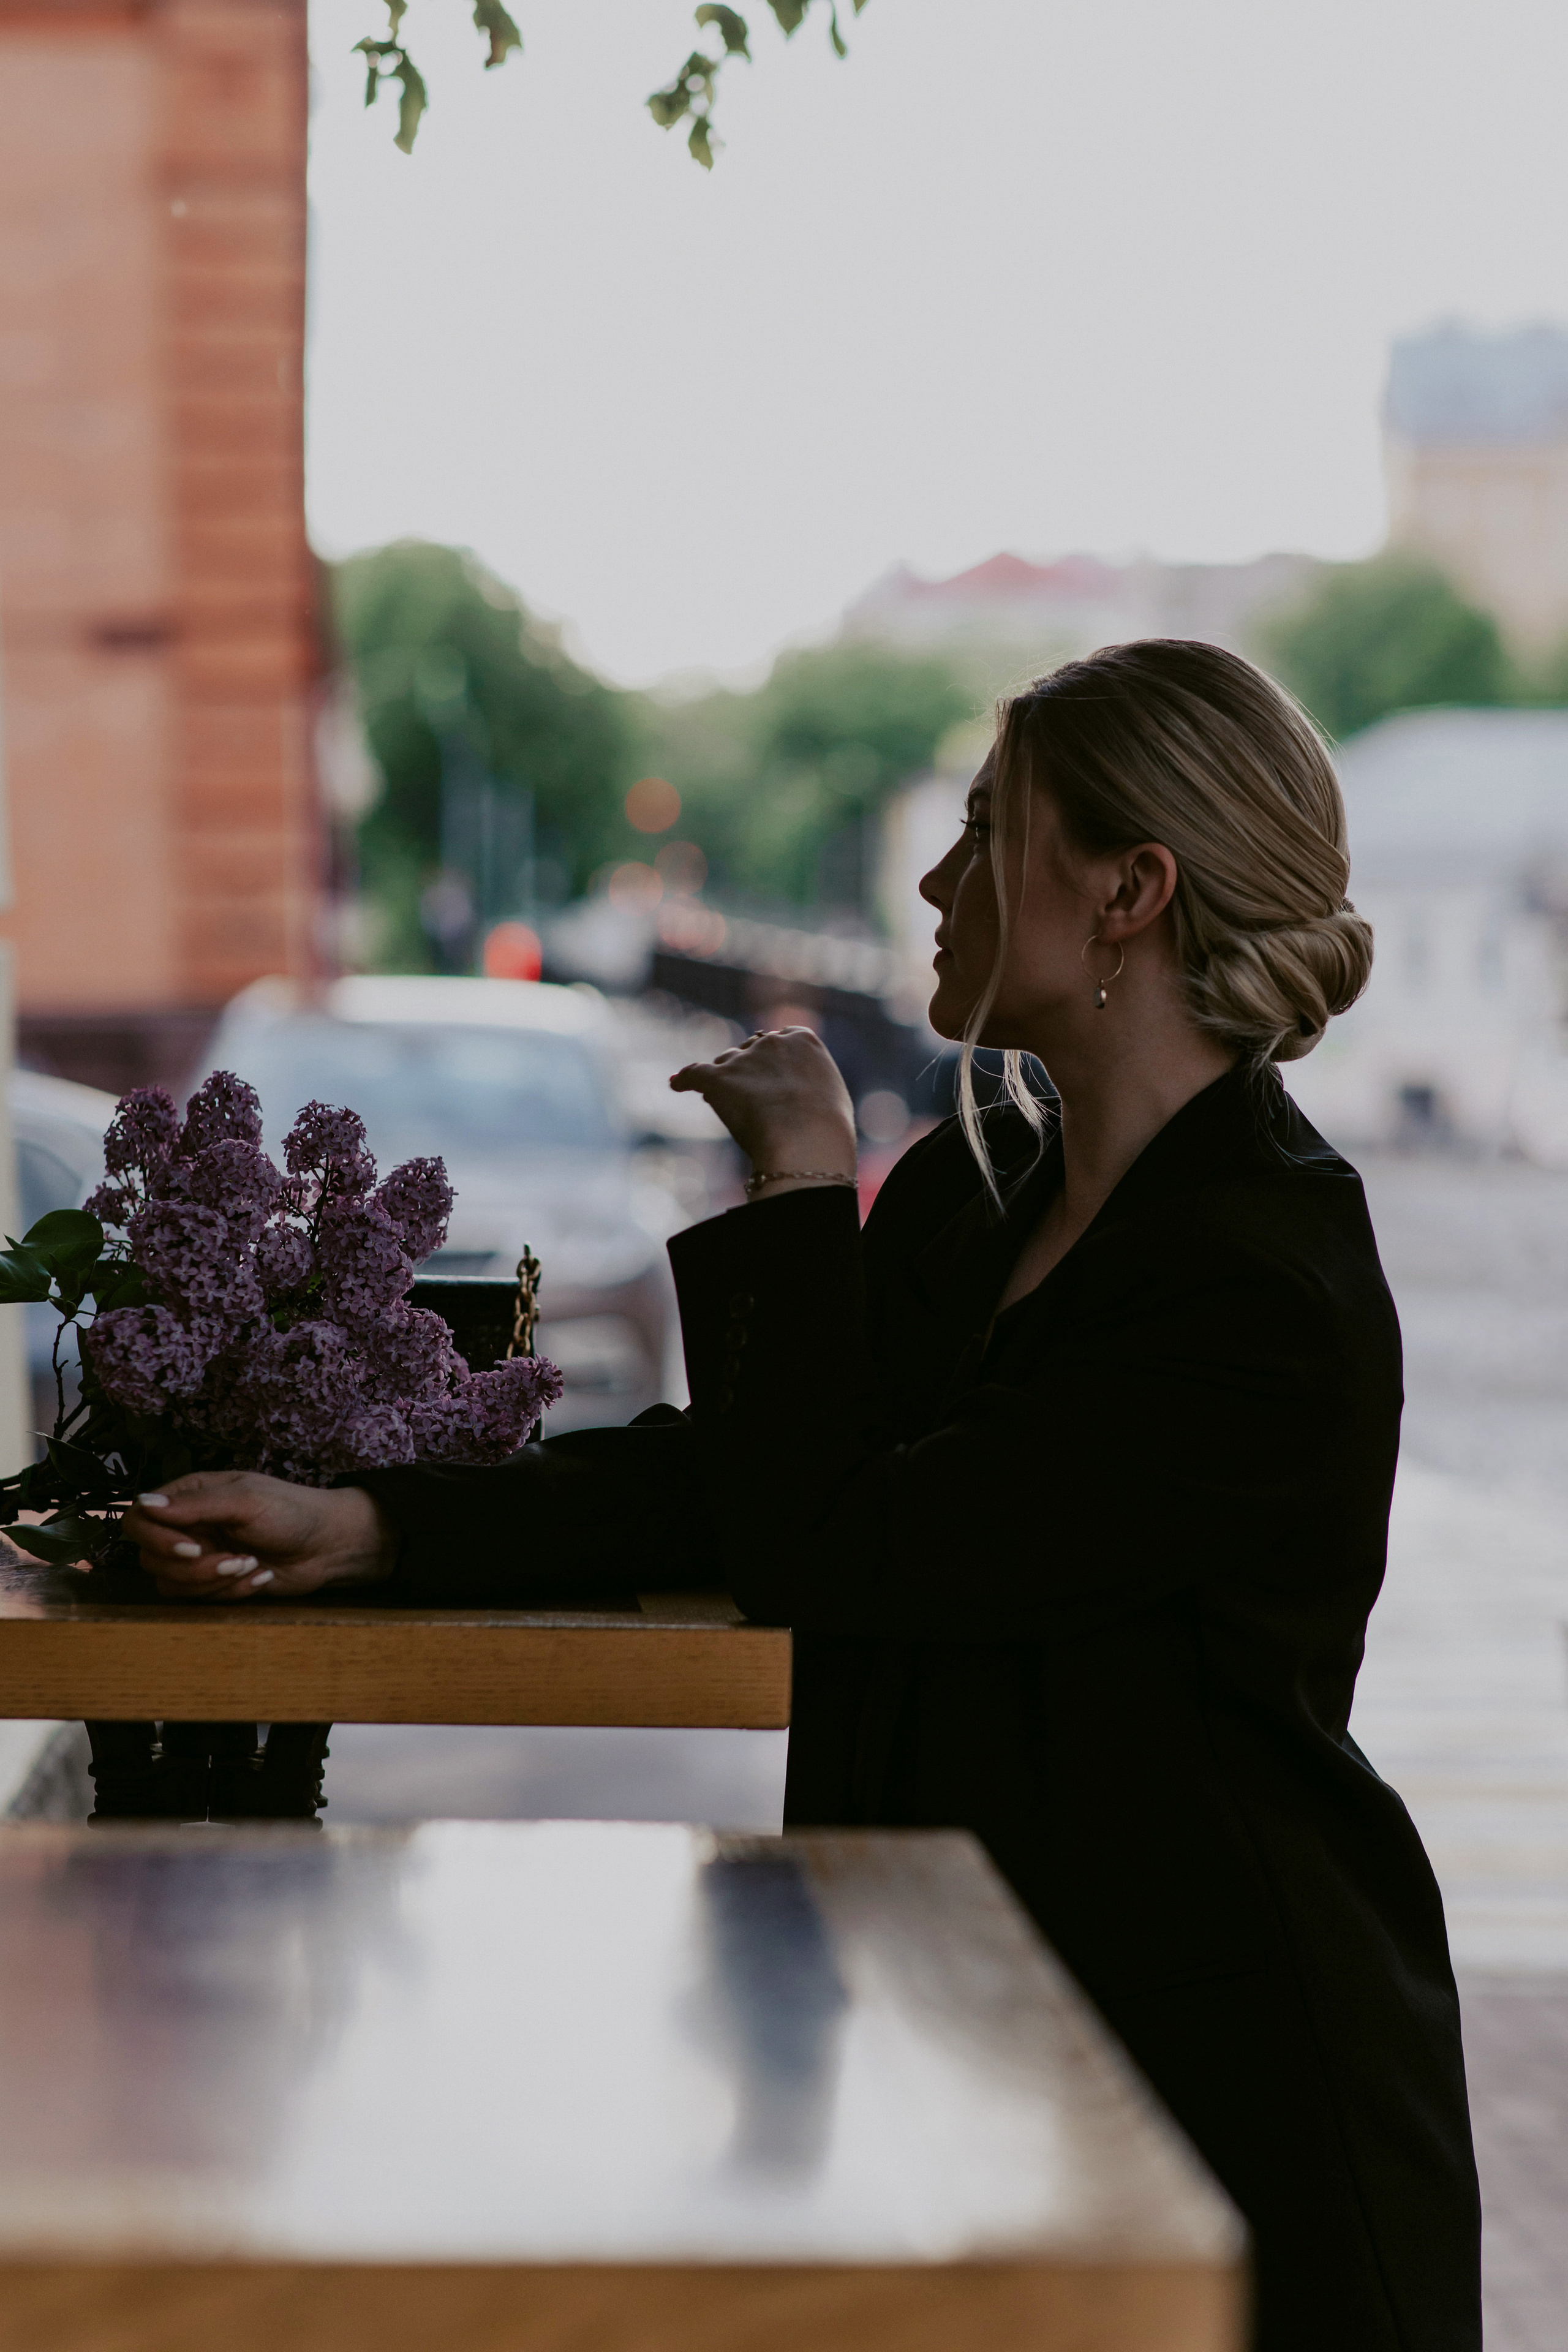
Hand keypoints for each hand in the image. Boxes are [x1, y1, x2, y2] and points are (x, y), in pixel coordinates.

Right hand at [121, 1473, 396, 1603]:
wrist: (329, 1545)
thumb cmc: (293, 1511)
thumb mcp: (246, 1500)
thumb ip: (195, 1504)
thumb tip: (144, 1503)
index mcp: (190, 1496)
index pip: (139, 1519)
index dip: (156, 1539)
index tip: (191, 1548)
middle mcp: (188, 1526)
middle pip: (149, 1558)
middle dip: (193, 1568)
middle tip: (236, 1558)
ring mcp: (199, 1557)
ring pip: (170, 1584)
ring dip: (214, 1582)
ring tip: (251, 1564)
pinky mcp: (214, 1584)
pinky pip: (198, 1600)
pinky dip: (230, 1592)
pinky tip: (260, 1576)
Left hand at [670, 1027, 856, 1190]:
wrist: (807, 1139)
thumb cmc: (826, 1128)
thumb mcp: (830, 1095)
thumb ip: (810, 1083)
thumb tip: (798, 1095)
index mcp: (803, 1039)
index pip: (781, 1040)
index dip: (773, 1060)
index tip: (772, 1076)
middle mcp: (771, 1041)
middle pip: (750, 1050)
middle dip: (748, 1069)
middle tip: (754, 1098)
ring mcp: (743, 1058)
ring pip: (725, 1063)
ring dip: (724, 1079)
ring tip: (729, 1104)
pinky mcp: (718, 1078)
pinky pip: (694, 1074)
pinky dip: (684, 1080)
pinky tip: (677, 1084)